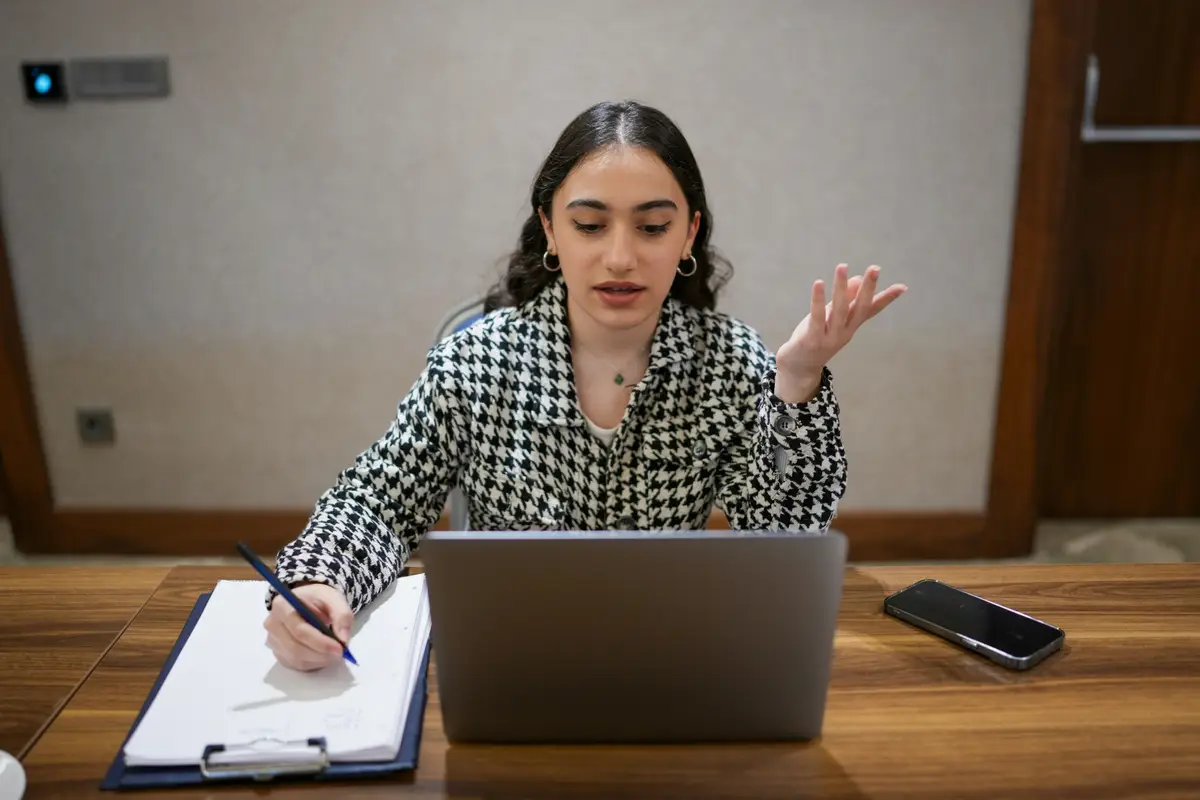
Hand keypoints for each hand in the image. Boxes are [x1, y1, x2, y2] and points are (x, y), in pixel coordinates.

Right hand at [263, 582, 353, 670]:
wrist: (307, 602)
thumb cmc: (318, 600)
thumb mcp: (333, 599)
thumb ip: (342, 615)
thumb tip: (343, 638)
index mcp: (282, 606)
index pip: (299, 630)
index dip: (320, 642)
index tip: (339, 647)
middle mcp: (273, 624)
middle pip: (295, 648)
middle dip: (321, 654)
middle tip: (341, 653)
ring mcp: (273, 641)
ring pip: (296, 659)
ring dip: (319, 659)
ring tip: (334, 652)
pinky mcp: (278, 653)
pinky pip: (296, 664)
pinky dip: (314, 663)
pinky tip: (323, 654)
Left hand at [775, 264, 905, 402]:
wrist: (799, 368)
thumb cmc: (816, 338)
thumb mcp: (832, 318)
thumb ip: (844, 300)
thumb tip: (858, 278)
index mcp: (851, 326)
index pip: (872, 310)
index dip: (886, 299)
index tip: (903, 287)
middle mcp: (845, 332)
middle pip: (859, 308)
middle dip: (868, 288)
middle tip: (875, 269)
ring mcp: (830, 337)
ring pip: (839, 310)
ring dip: (841, 287)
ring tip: (843, 267)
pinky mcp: (812, 340)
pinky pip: (817, 318)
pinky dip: (818, 300)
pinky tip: (819, 283)